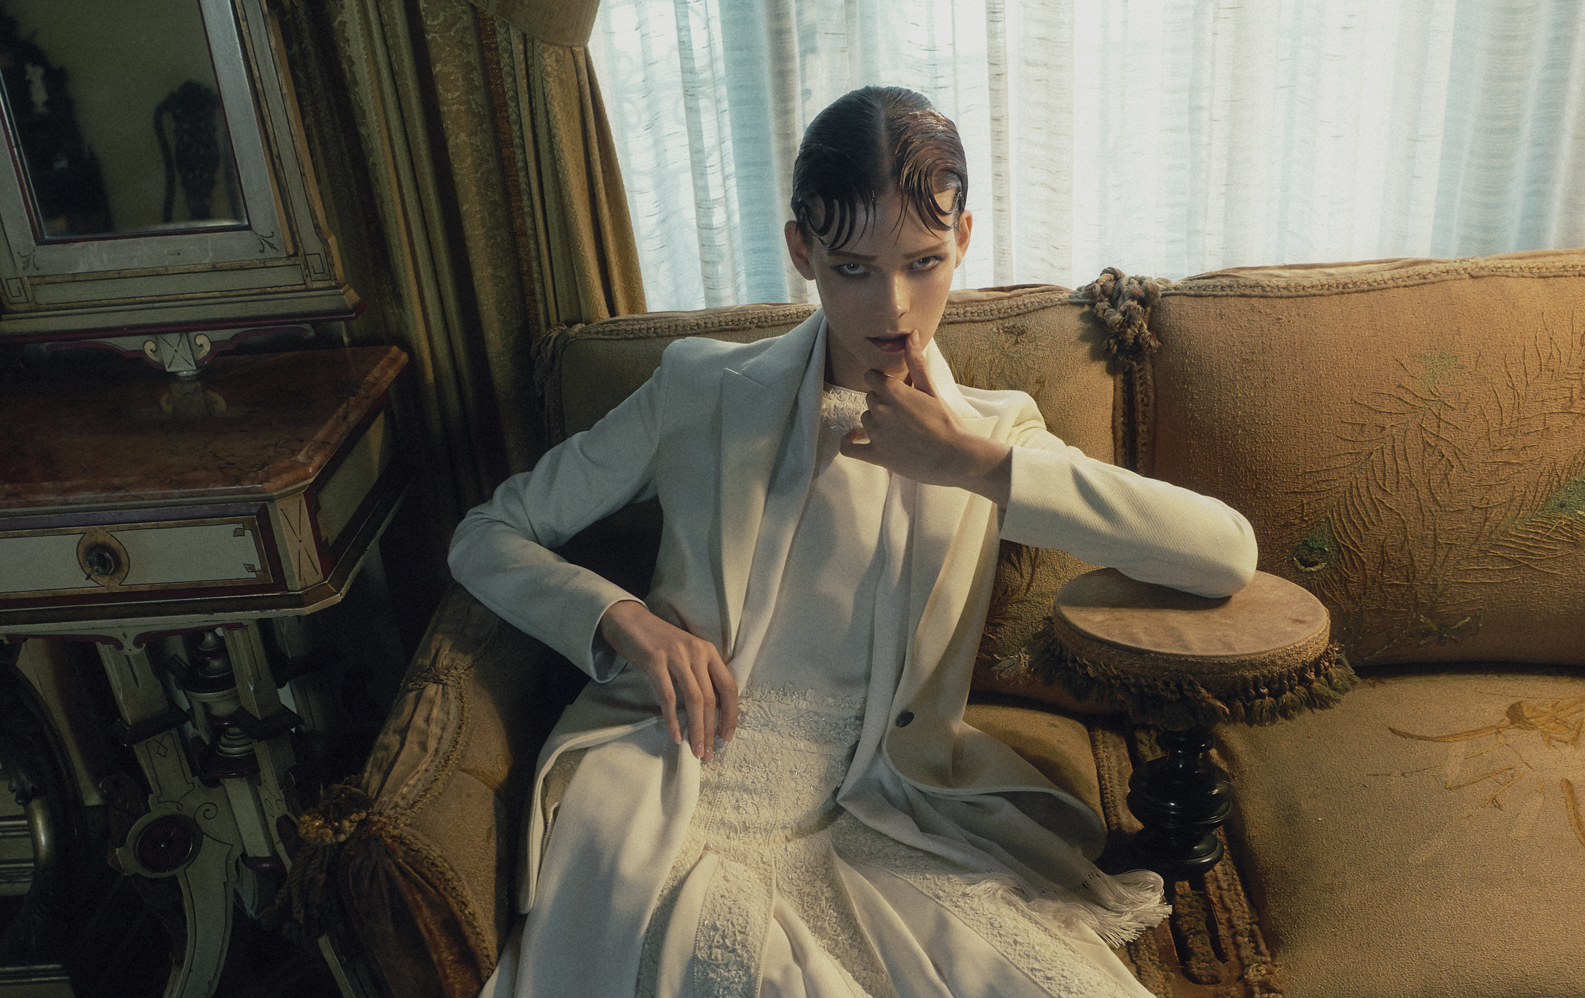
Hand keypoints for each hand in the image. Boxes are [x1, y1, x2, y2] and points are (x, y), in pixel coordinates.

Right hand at [599, 600, 736, 759]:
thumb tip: (711, 712)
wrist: (629, 620)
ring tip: (696, 751)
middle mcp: (697, 652)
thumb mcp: (687, 654)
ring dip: (696, 729)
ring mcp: (676, 656)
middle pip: (711, 698)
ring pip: (694, 700)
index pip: (729, 687)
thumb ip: (700, 675)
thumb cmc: (660, 642)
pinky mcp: (655, 661)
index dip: (731, 714)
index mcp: (709, 652)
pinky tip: (675, 735)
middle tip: (708, 753)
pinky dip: (672, 719)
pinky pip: (668, 696)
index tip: (727, 737)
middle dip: (711, 730)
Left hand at [839, 332, 1011, 504]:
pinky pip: (850, 449)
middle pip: (870, 399)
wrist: (956, 456)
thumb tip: (912, 335)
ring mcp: (877, 434)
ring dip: (876, 421)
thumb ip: (916, 362)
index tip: (892, 387)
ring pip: (865, 420)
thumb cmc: (947, 422)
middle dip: (883, 402)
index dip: (881, 381)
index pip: (871, 377)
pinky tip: (852, 437)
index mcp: (893, 392)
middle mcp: (881, 411)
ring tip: (900, 428)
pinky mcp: (877, 455)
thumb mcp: (931, 389)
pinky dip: (847, 442)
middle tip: (905, 411)